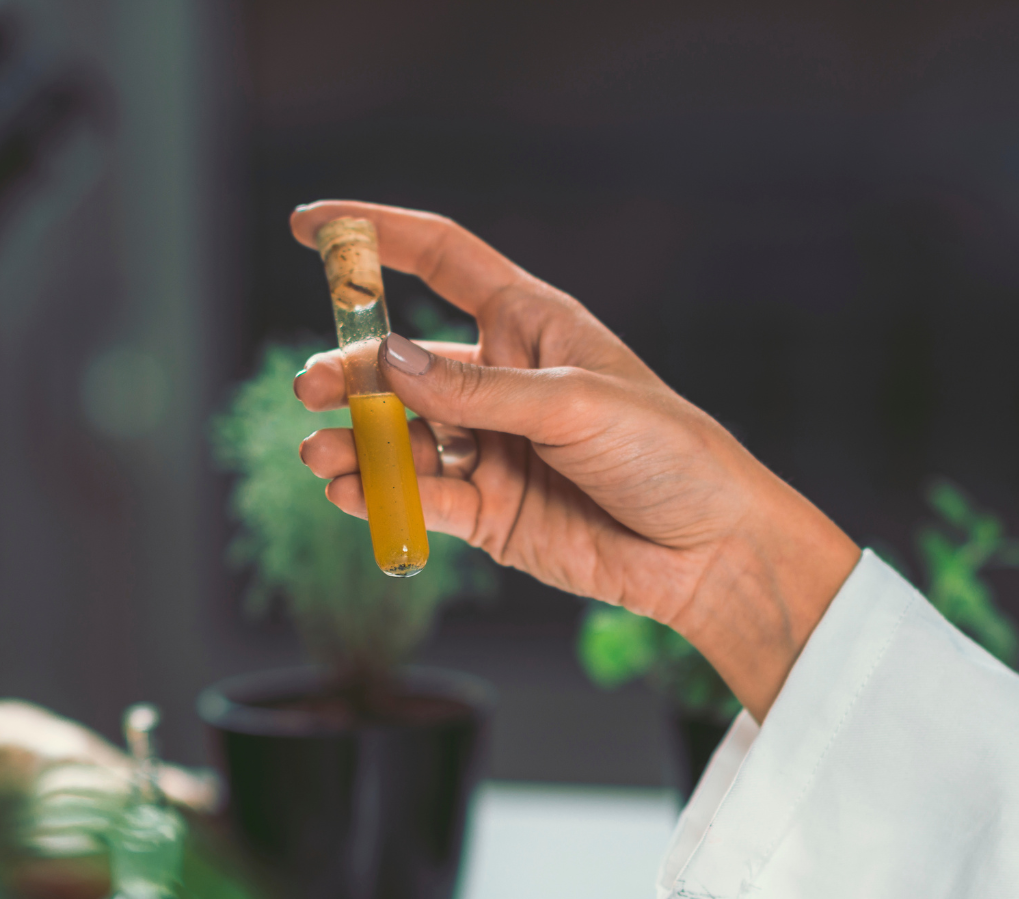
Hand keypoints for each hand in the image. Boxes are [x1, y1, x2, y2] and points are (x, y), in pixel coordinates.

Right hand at [290, 200, 860, 719]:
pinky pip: (417, 498)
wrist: (709, 551)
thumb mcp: (575, 404)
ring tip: (320, 454)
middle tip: (311, 389)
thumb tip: (388, 361)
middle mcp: (501, 381)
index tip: (308, 226)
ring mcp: (489, 448)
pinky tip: (350, 495)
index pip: (440, 260)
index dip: (376, 237)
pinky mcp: (486, 512)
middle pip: (400, 361)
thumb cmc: (668, 452)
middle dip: (349, 370)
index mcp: (529, 324)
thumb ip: (478, 390)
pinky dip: (379, 496)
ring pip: (399, 436)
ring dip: (355, 441)